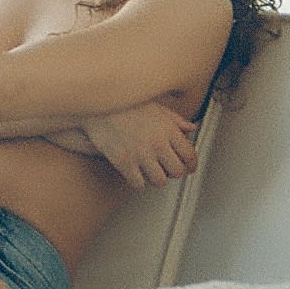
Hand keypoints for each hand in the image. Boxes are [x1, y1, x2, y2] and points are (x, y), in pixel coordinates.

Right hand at [81, 101, 198, 189]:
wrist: (98, 104)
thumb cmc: (127, 104)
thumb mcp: (157, 107)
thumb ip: (176, 120)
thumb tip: (191, 128)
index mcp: (168, 129)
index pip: (190, 155)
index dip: (191, 165)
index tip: (188, 167)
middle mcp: (158, 143)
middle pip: (177, 172)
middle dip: (174, 172)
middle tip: (168, 169)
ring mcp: (141, 154)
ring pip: (159, 181)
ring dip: (156, 178)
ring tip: (150, 172)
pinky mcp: (124, 162)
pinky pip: (138, 184)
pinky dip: (138, 181)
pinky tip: (135, 173)